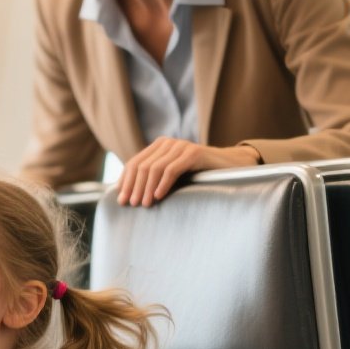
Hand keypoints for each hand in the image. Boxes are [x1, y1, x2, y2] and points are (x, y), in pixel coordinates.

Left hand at [117, 140, 259, 205]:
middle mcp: (167, 143)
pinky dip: (163, 184)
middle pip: (142, 166)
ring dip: (147, 188)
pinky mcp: (193, 153)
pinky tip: (159, 196)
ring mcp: (180, 146)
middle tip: (132, 205)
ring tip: (145, 204)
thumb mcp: (171, 175)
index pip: (134, 164)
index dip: (125, 182)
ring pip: (155, 168)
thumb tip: (130, 196)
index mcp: (158, 147)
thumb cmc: (197, 175)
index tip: (121, 200)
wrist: (228, 166)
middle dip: (134, 187)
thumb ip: (153, 179)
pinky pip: (172, 169)